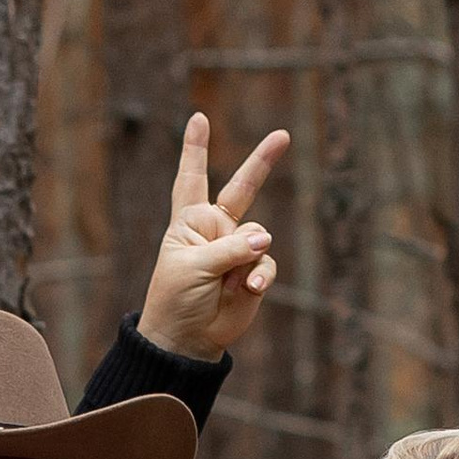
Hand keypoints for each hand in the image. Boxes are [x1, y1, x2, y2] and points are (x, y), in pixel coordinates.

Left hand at [134, 112, 287, 363]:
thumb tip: (265, 237)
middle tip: (282, 136)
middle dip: (261, 163)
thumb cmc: (176, 300)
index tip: (198, 118)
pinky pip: (266, 262)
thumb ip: (229, 248)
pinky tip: (251, 286)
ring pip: (259, 235)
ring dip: (247, 257)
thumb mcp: (194, 268)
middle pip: (241, 189)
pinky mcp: (254, 271)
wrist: (186, 340)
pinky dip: (261, 274)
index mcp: (189, 222)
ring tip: (233, 280)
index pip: (192, 180)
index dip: (196, 150)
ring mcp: (237, 250)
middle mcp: (216, 230)